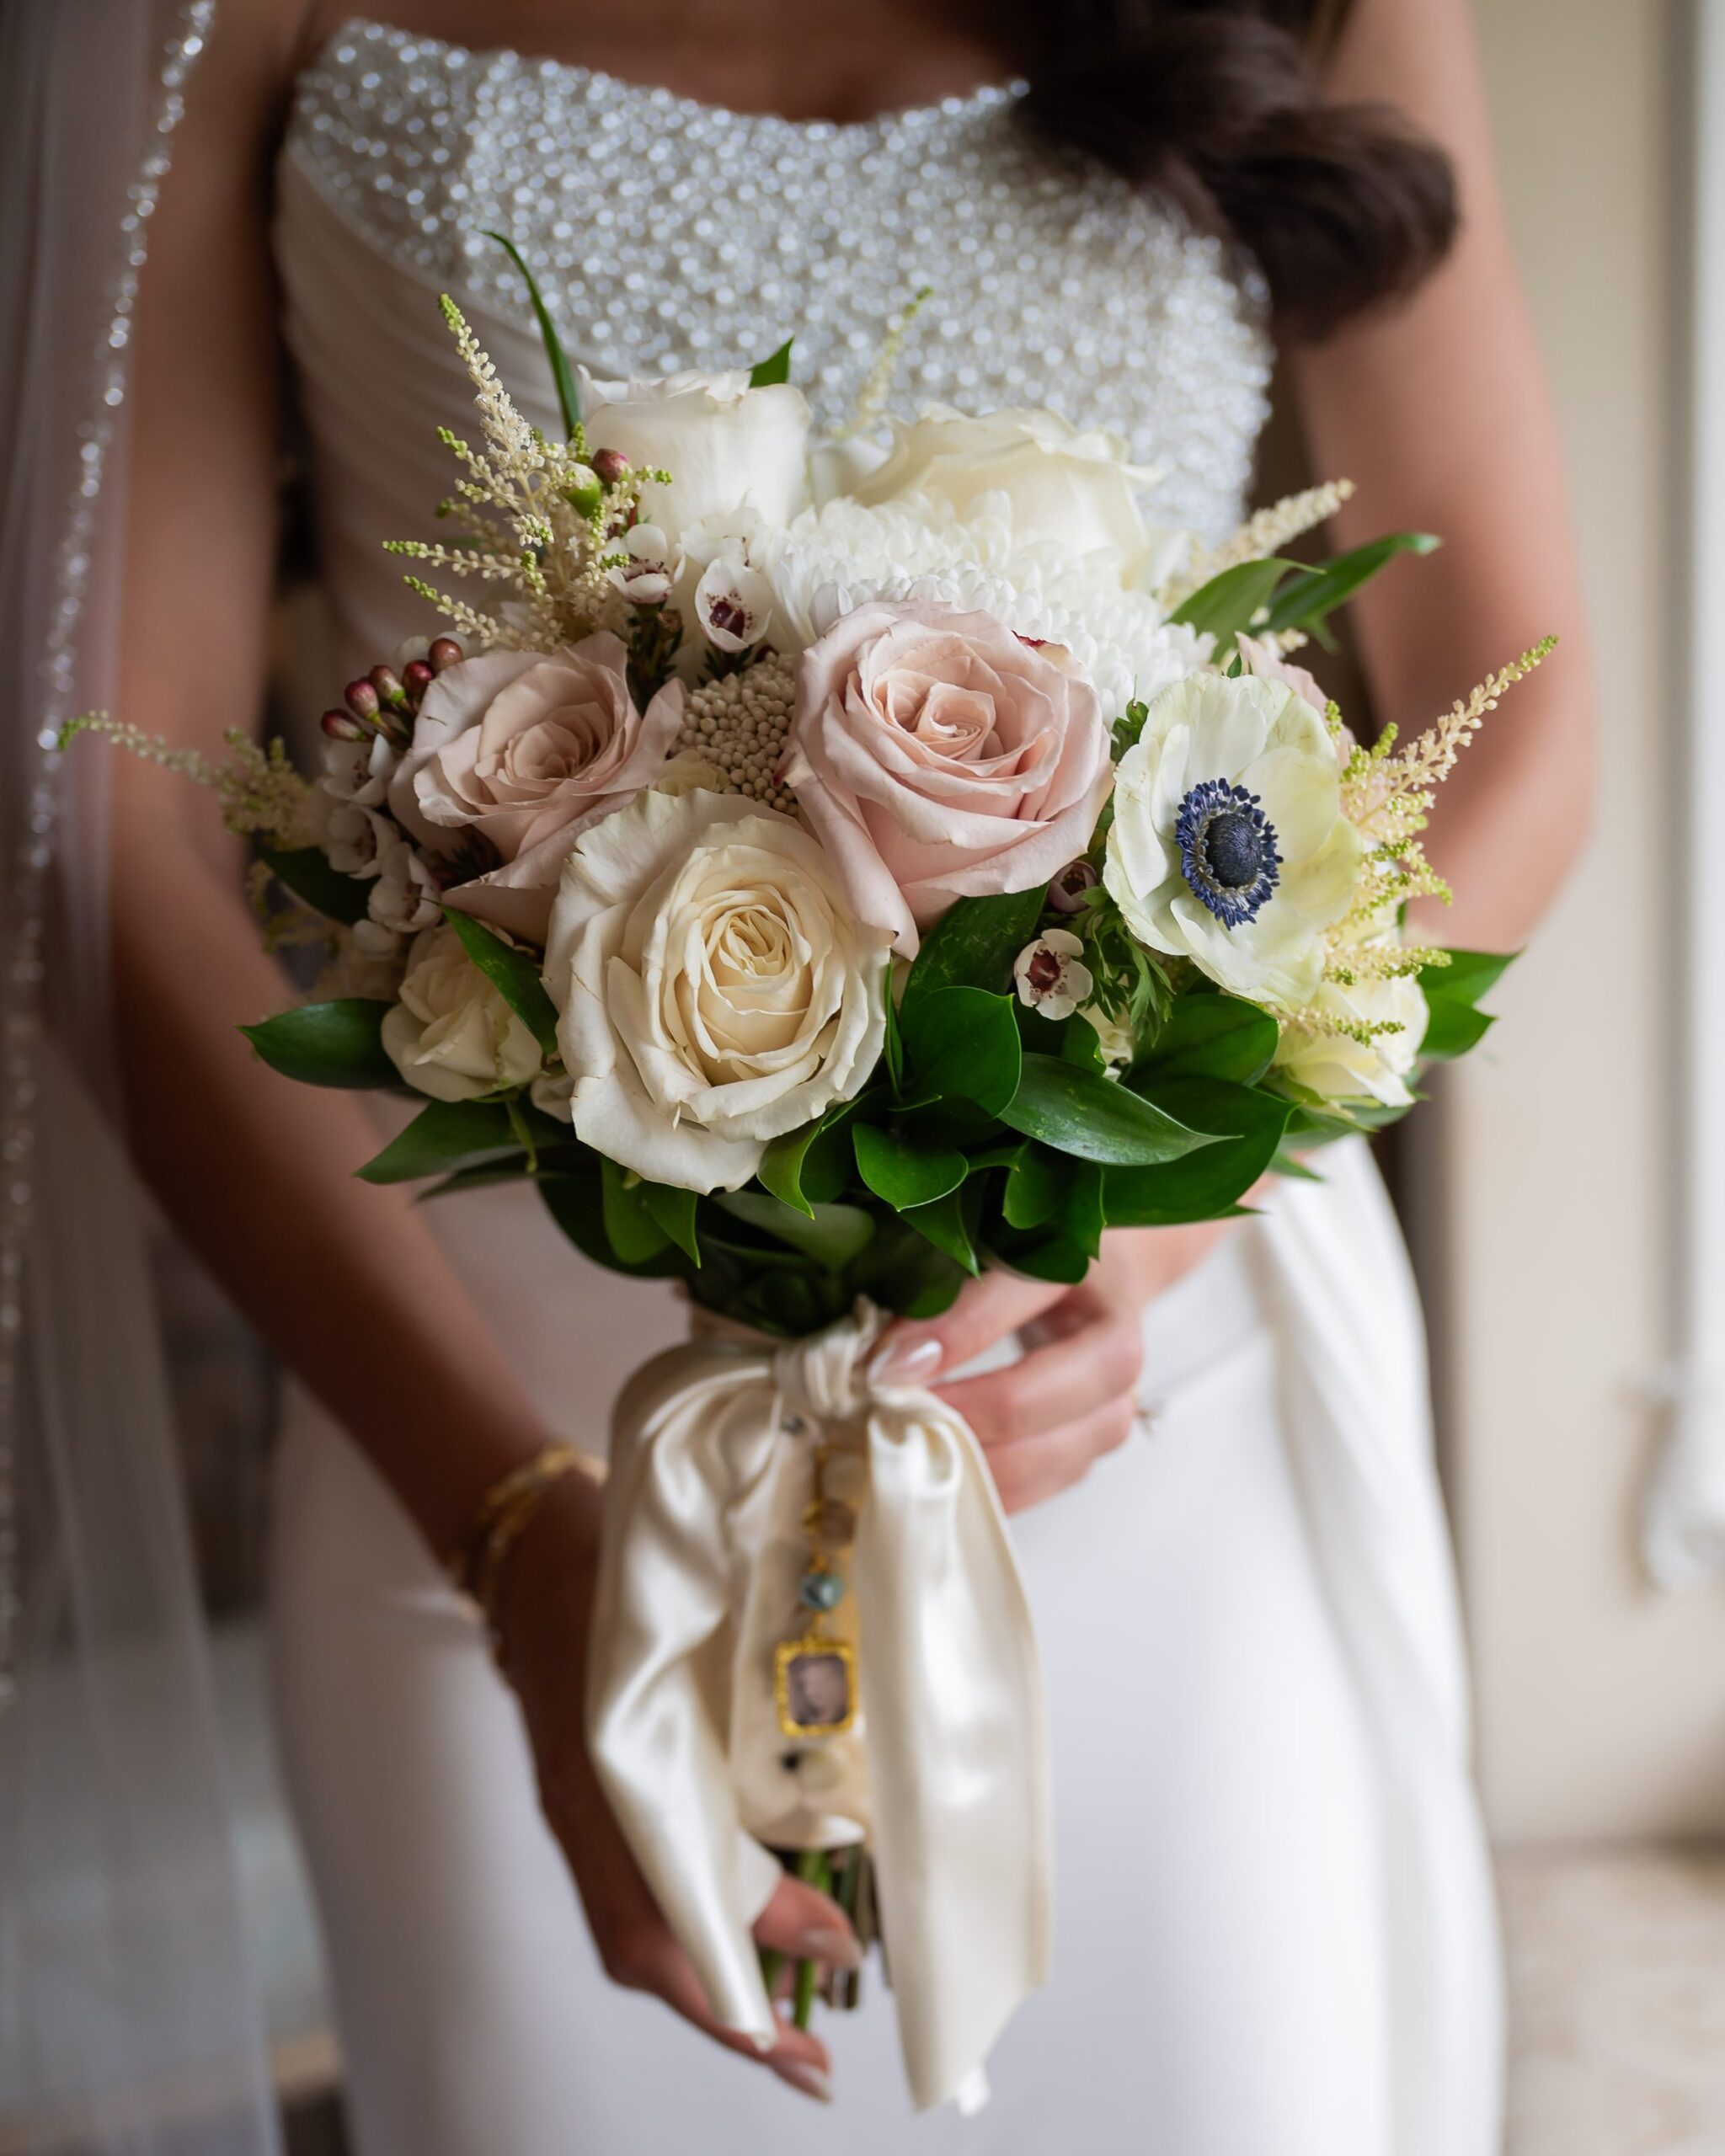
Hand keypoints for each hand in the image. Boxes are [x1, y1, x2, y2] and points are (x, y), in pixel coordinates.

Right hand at [494, 1473, 856, 2104]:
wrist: (536, 1539)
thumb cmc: (608, 1575)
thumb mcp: (677, 1641)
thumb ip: (743, 1724)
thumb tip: (820, 1805)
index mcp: (599, 1782)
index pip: (657, 1919)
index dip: (735, 1972)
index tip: (810, 2004)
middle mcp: (588, 1815)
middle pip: (650, 1948)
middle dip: (734, 2012)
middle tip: (812, 2063)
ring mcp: (587, 1811)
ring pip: (647, 1926)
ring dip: (722, 1978)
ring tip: (798, 2018)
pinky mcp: (600, 1796)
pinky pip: (648, 1887)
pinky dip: (704, 1925)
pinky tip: (757, 1926)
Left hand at [872, 1222, 1233, 1513]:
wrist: (1089, 1276)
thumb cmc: (1018, 1250)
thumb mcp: (979, 1237)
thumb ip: (929, 1272)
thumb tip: (855, 1337)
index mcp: (1083, 1257)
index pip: (1022, 1292)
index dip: (952, 1332)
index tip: (883, 1366)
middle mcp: (1113, 1328)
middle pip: (1054, 1387)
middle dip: (971, 1412)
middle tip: (897, 1421)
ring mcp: (1118, 1392)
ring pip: (1065, 1447)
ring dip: (982, 1465)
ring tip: (911, 1459)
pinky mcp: (1100, 1437)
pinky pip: (1055, 1480)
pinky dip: (997, 1490)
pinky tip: (941, 1484)